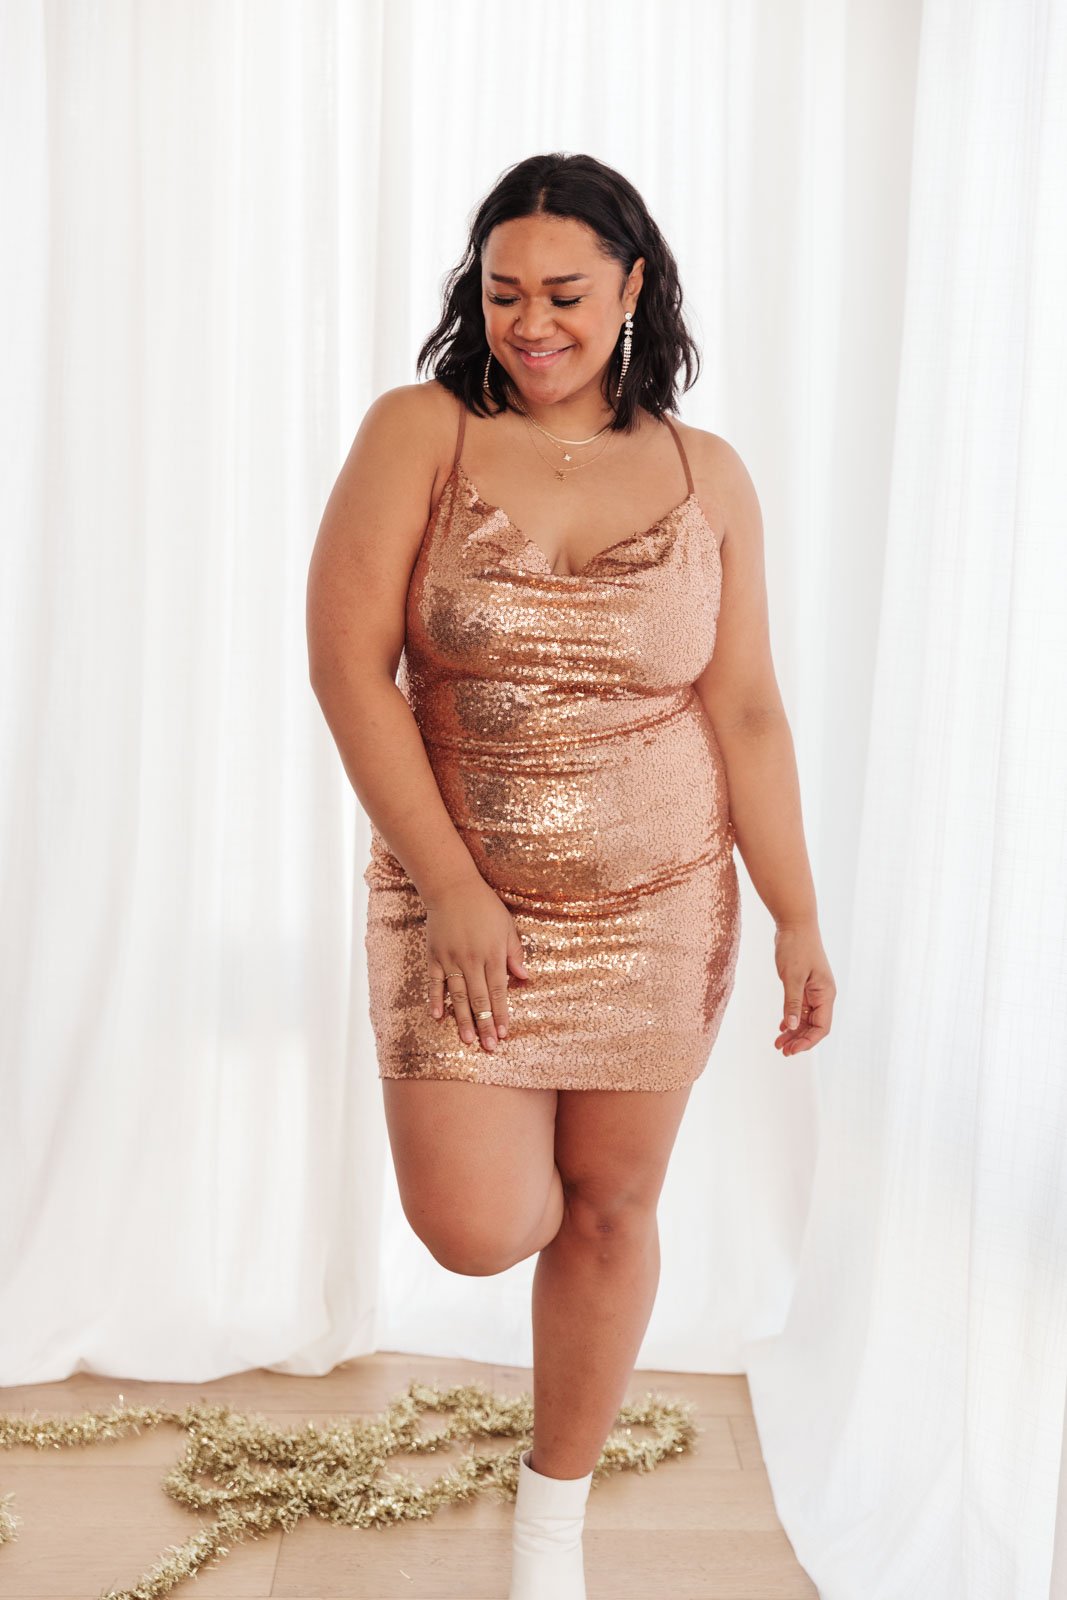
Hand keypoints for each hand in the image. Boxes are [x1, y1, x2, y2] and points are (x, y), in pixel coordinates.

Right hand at [423, 876, 529, 1052]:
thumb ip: (514, 953)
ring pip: (457, 995)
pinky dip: (435, 999)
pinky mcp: (434, 956)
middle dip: (485, 1024)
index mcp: (492, 954)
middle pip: (479, 998)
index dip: (502, 1014)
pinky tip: (437, 1017)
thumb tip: (525, 978)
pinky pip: (434, 982)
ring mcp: (451, 959)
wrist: (452, 887)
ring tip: (467, 1039)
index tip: (504, 1034)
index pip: (499, 991)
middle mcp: (471, 960)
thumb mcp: (507, 927)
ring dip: (462, 1019)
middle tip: (488, 1047)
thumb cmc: (484, 907)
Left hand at [773, 920, 835, 1055]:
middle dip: (800, 1040)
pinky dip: (792, 1018)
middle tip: (781, 1051)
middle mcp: (823, 994)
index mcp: (825, 994)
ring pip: (806, 1018)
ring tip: (778, 1043)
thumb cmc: (796, 947)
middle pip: (814, 1026)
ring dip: (794, 1031)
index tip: (791, 1050)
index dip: (808, 1042)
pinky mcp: (805, 984)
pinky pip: (801, 1007)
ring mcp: (814, 990)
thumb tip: (792, 1026)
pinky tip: (781, 1027)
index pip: (821, 1027)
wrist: (795, 923)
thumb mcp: (792, 977)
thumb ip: (792, 1002)